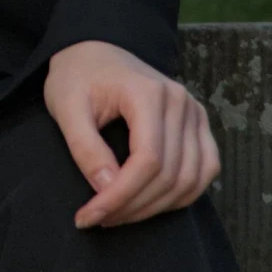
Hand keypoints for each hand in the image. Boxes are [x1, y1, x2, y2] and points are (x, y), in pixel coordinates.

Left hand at [44, 39, 219, 229]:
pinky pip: (204, 171)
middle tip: (97, 219)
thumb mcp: (67, 108)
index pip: (147, 160)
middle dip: (132, 207)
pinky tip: (148, 204)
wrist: (96, 52)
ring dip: (155, 207)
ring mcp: (195, 114)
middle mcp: (181, 102)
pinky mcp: (199, 126)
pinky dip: (181, 195)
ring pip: (190, 179)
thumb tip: (105, 188)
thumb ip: (85, 147)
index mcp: (149, 93)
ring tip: (117, 214)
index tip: (89, 216)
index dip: (120, 197)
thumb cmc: (78, 77)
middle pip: (169, 174)